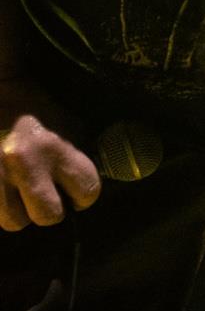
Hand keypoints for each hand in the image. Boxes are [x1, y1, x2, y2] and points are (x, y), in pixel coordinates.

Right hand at [0, 74, 100, 230]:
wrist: (1, 90)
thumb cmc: (39, 108)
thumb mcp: (71, 125)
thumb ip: (83, 157)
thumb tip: (90, 189)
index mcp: (55, 146)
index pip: (87, 192)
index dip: (84, 193)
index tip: (75, 188)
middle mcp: (23, 162)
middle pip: (48, 216)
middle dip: (50, 207)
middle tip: (45, 192)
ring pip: (13, 221)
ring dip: (18, 210)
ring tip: (18, 191)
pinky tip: (3, 187)